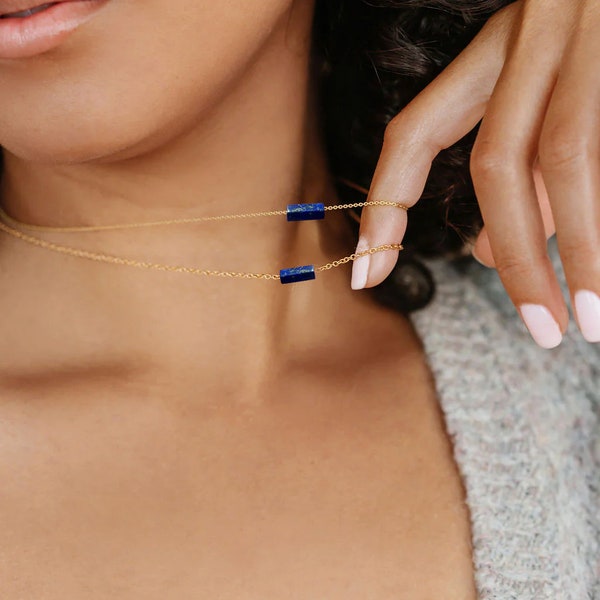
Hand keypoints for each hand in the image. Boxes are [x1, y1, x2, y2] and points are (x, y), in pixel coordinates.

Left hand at [352, 0, 599, 348]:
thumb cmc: (589, 45)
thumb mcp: (538, 92)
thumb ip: (512, 172)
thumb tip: (482, 254)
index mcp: (492, 51)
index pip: (413, 133)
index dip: (385, 206)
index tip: (366, 277)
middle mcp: (531, 43)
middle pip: (498, 165)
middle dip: (516, 257)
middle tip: (541, 331)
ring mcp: (586, 46)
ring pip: (566, 160)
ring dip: (582, 249)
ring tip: (590, 319)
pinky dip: (598, 218)